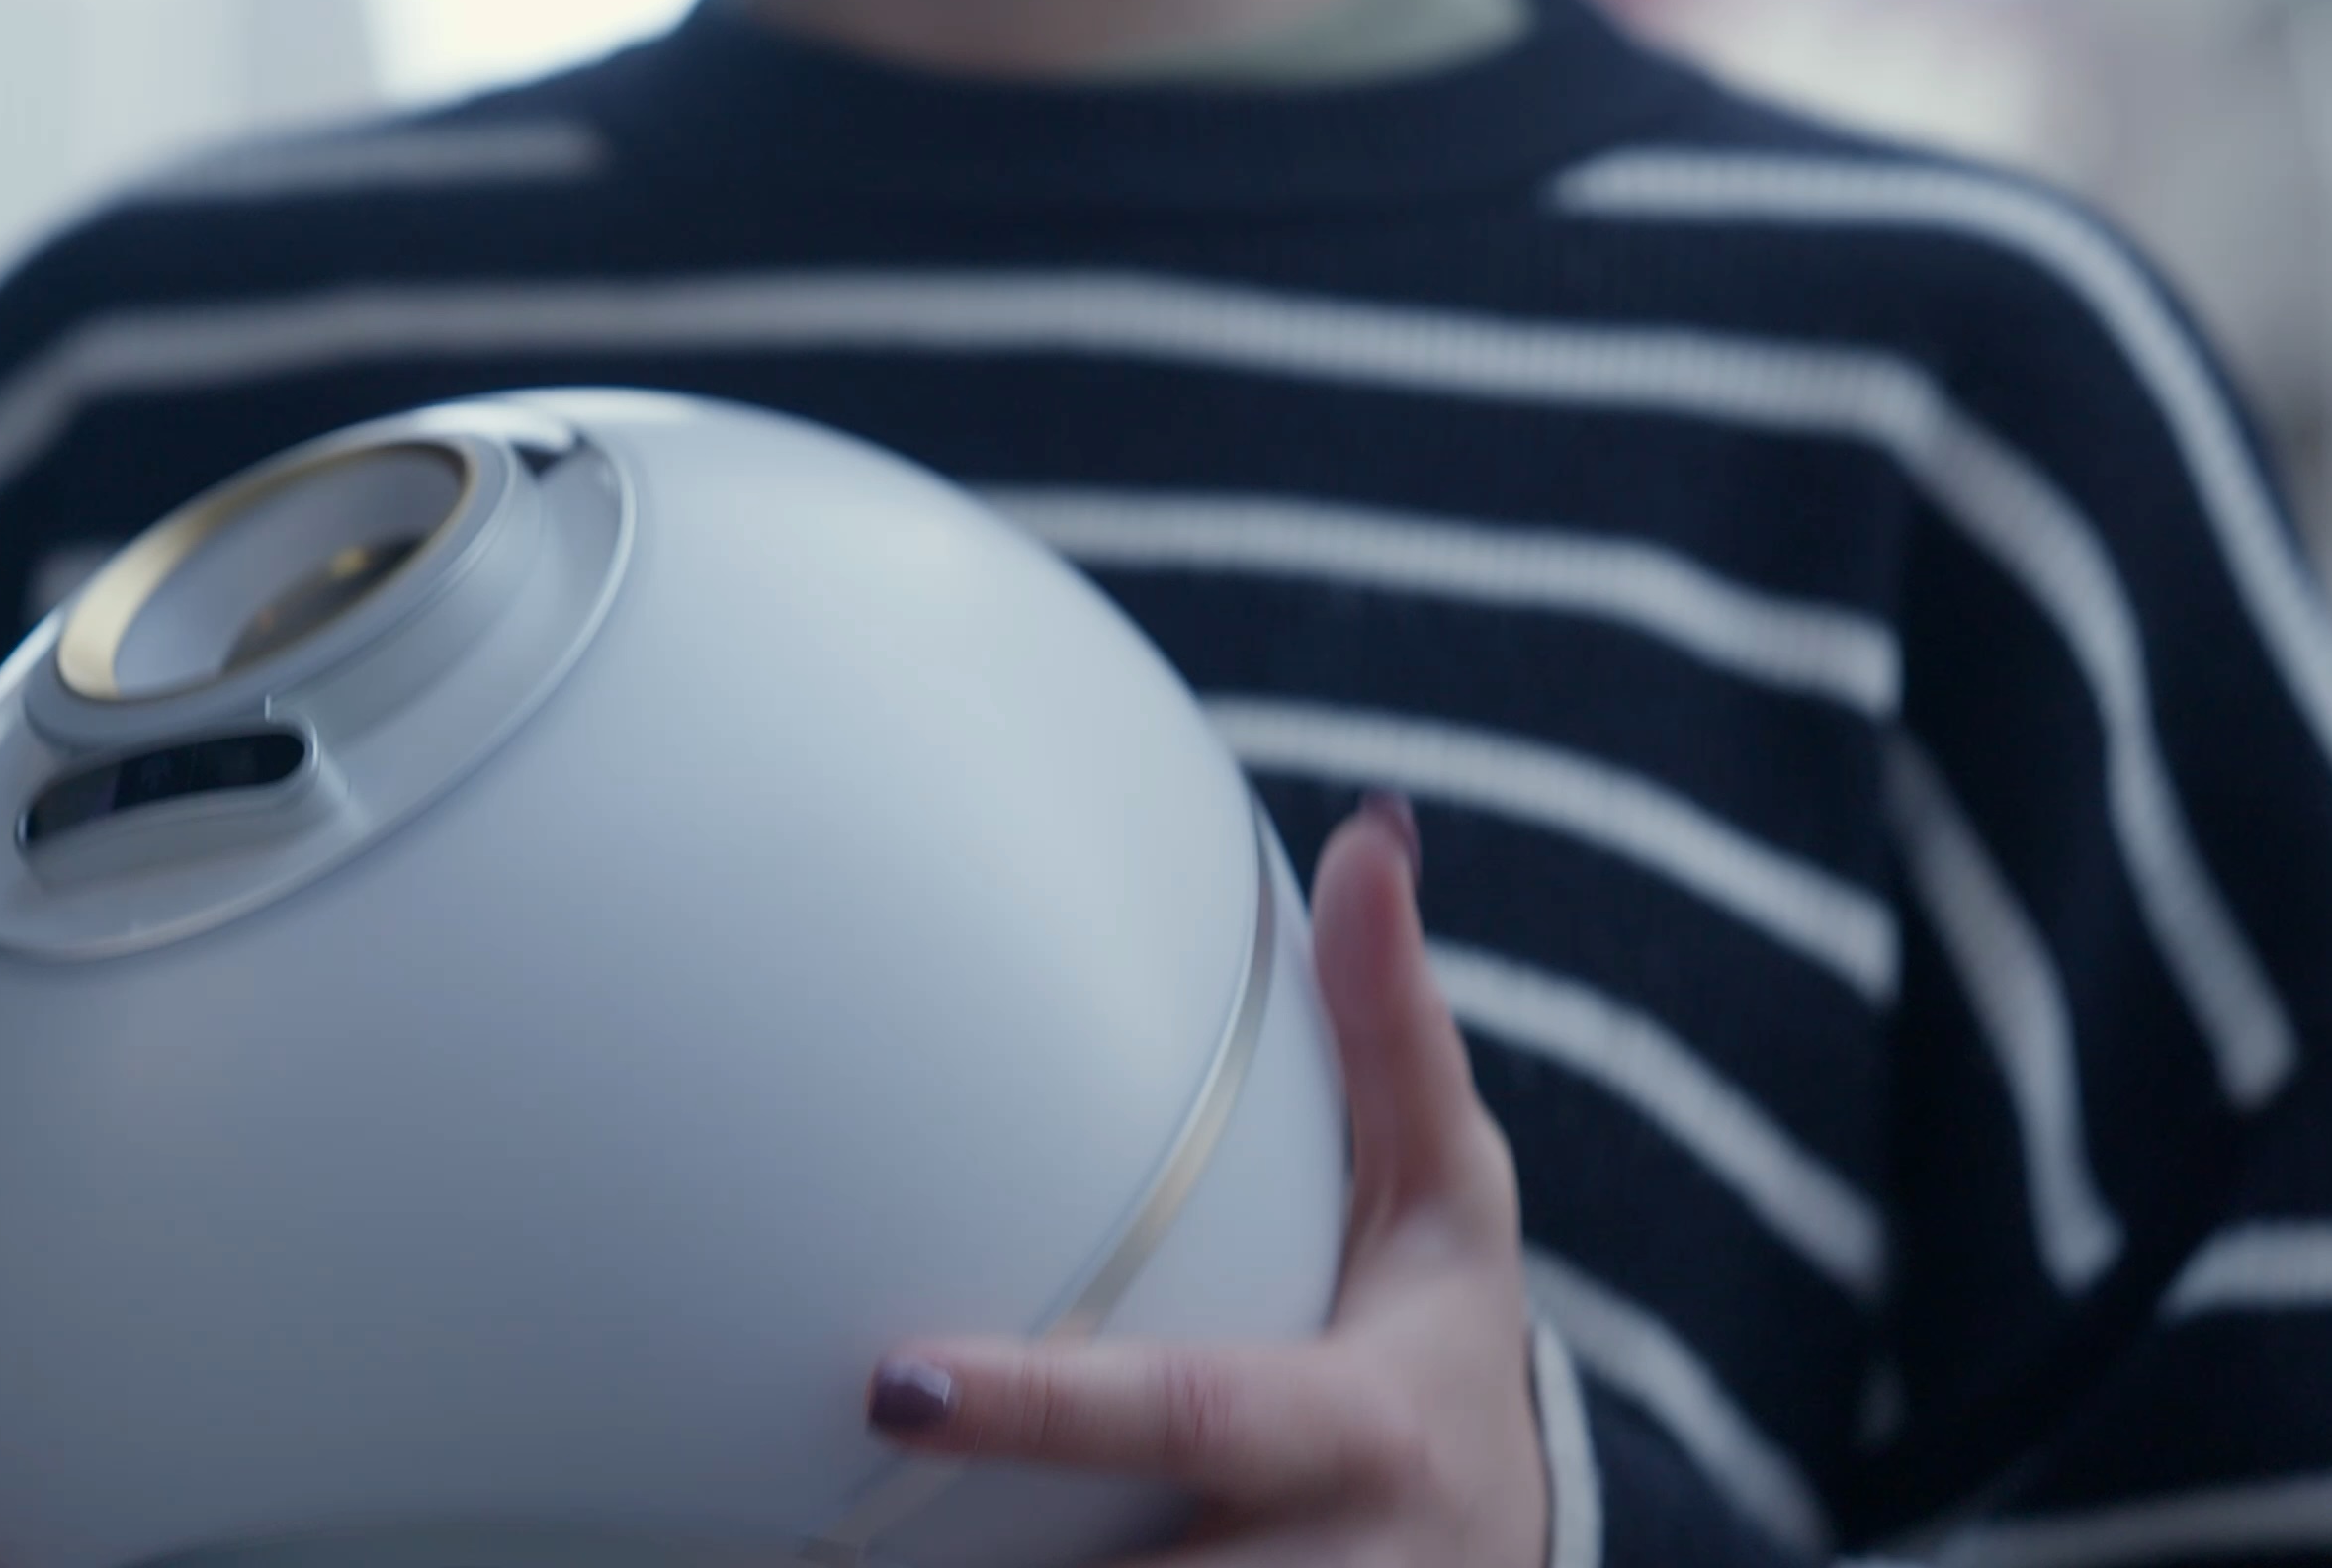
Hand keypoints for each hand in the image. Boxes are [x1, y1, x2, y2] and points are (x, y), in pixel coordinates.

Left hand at [862, 793, 1549, 1567]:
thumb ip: (1394, 1027)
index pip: (1184, 1419)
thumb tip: (1368, 836)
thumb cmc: (1443, 1341)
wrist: (1523, 1553)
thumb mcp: (1453, 1197)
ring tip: (809, 1555)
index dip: (1044, 1413)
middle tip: (808, 1518)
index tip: (894, 1386)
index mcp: (1355, 1431)